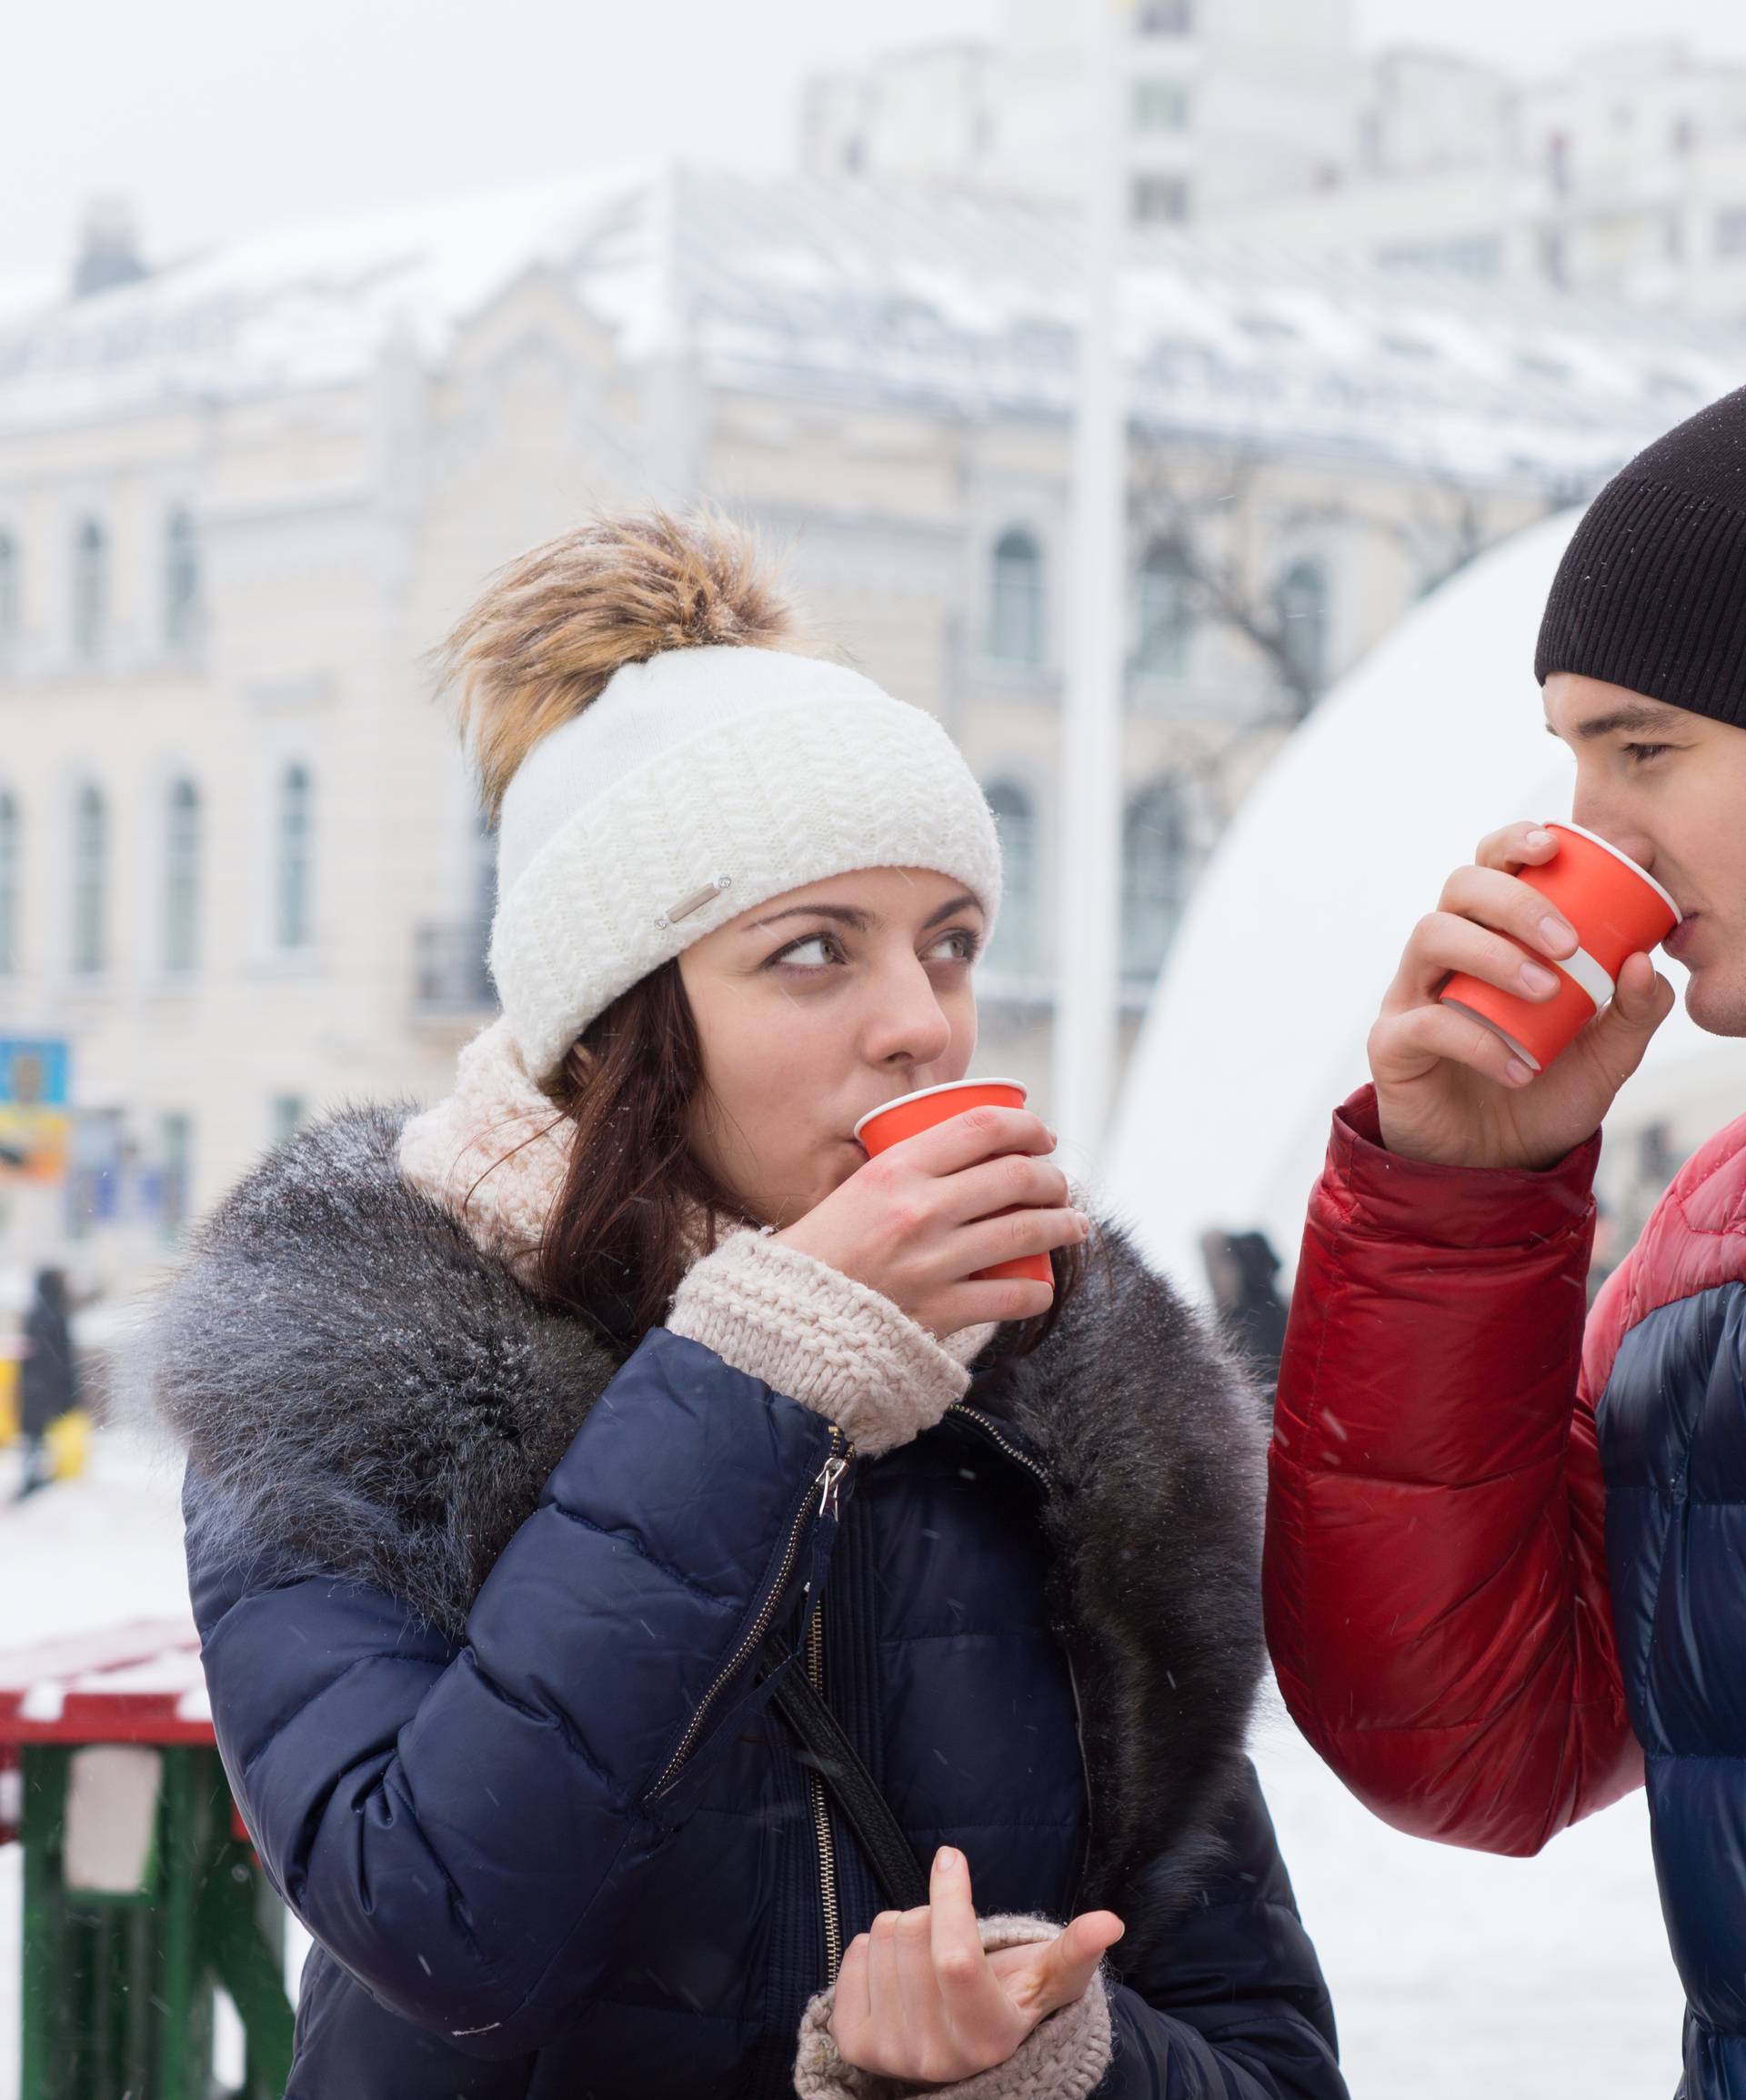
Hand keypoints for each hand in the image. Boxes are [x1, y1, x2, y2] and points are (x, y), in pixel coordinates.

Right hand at [773, 1107, 1088, 1340]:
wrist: (788, 1319)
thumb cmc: (820, 1251)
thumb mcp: (853, 1191)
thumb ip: (901, 1173)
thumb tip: (957, 1153)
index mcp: (895, 1169)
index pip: (982, 1127)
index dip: (1026, 1125)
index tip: (1040, 1135)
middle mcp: (919, 1209)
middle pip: (1016, 1176)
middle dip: (1053, 1178)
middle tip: (1059, 1185)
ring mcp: (932, 1261)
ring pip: (1026, 1232)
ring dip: (1063, 1225)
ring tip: (1074, 1224)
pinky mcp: (940, 1310)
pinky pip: (1011, 1297)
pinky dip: (1036, 1291)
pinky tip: (1042, 1287)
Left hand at [828, 1845, 1122, 2085]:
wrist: (961, 2050)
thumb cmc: (1011, 2000)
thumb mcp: (1049, 1979)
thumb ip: (1077, 1949)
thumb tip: (1111, 1921)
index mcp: (988, 2036)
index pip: (955, 1957)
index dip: (950, 1898)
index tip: (951, 1856)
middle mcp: (937, 2055)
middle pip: (912, 1932)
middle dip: (931, 1913)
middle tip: (950, 1934)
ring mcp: (892, 2053)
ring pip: (880, 1937)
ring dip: (903, 1929)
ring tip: (928, 1956)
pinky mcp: (857, 2042)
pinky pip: (851, 1953)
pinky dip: (871, 1946)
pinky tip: (898, 1969)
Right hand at [1370, 821, 1675, 1170]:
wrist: (1495, 1167)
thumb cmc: (1544, 1094)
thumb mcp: (1607, 1055)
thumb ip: (1632, 1011)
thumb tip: (1643, 962)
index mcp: (1492, 936)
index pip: (1492, 866)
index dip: (1515, 842)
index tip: (1557, 847)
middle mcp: (1446, 955)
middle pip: (1459, 886)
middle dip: (1515, 899)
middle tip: (1568, 943)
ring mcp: (1412, 995)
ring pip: (1431, 935)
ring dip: (1493, 955)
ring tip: (1544, 994)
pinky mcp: (1392, 1045)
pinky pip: (1422, 1024)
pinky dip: (1475, 1041)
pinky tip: (1517, 1069)